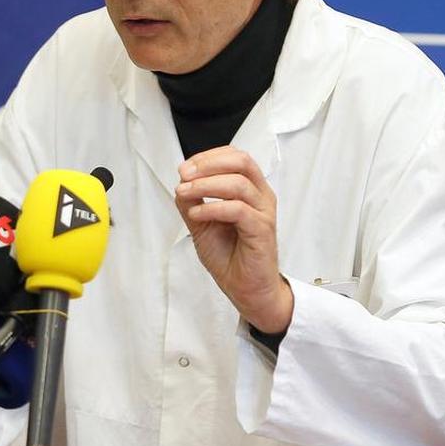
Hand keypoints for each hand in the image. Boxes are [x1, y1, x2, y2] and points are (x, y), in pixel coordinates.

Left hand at [174, 146, 292, 333]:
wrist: (245, 288)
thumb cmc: (229, 256)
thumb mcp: (201, 224)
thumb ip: (192, 202)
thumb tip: (181, 182)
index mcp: (250, 189)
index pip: (234, 157)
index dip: (208, 157)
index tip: (184, 168)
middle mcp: (261, 196)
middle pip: (241, 161)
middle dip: (208, 164)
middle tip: (184, 175)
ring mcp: (263, 213)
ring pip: (238, 183)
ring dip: (205, 185)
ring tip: (185, 194)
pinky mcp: (262, 231)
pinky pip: (238, 210)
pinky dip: (212, 209)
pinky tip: (196, 215)